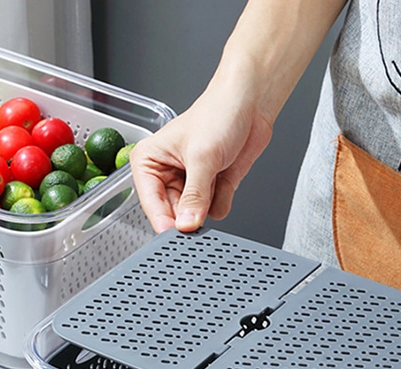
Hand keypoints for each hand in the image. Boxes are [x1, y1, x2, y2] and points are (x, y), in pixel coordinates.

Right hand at [130, 0, 347, 232]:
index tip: (176, 233)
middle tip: (201, 202)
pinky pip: (215, 210)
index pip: (150, 202)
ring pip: (195, 216)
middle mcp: (167, 175)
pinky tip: (225, 177)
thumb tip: (187, 224)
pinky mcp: (211, 188)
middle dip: (190, 212)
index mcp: (149, 162)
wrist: (250, 102)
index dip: (163, 220)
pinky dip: (223, 198)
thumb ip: (194, 196)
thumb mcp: (202, 157)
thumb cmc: (218, 113)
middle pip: (173, 214)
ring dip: (208, 203)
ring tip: (214, 176)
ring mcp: (190, 184)